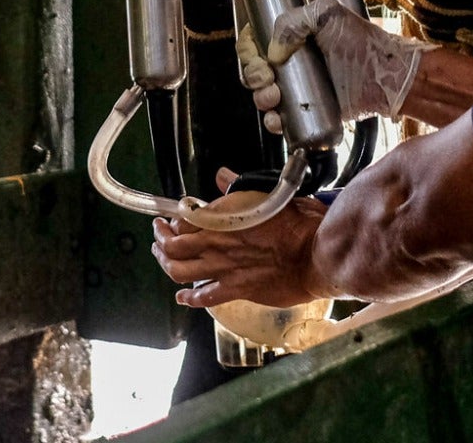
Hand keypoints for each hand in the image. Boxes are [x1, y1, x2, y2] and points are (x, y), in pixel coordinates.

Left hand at [151, 168, 330, 308]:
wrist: (313, 253)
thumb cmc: (294, 222)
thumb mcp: (264, 193)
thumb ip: (238, 186)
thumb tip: (222, 174)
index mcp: (221, 216)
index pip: (182, 219)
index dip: (173, 220)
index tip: (172, 218)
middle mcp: (216, 242)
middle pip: (173, 246)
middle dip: (161, 240)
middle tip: (159, 236)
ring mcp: (223, 267)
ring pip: (180, 271)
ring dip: (166, 265)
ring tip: (163, 259)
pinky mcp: (236, 288)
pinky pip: (204, 296)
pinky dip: (190, 297)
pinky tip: (183, 296)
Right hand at [241, 0, 433, 129]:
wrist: (384, 75)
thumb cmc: (361, 41)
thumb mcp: (327, 13)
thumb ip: (294, 20)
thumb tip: (274, 51)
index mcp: (288, 36)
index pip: (253, 42)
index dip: (248, 52)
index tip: (259, 58)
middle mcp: (288, 62)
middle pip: (252, 71)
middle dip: (253, 77)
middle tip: (268, 80)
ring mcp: (295, 88)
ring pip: (262, 96)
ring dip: (260, 100)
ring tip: (275, 98)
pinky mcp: (306, 111)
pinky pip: (280, 120)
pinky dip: (273, 122)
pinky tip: (279, 120)